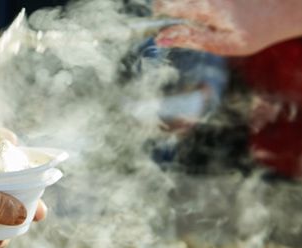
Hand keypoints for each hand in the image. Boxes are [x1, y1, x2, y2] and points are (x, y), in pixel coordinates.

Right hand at [153, 0, 301, 55]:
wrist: (288, 9)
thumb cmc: (257, 31)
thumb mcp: (223, 44)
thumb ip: (190, 39)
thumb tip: (160, 39)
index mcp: (206, 8)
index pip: (166, 5)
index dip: (158, 14)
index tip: (159, 22)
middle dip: (171, 7)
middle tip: (184, 21)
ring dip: (186, 6)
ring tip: (204, 17)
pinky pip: (199, 0)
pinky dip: (197, 5)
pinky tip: (214, 11)